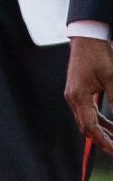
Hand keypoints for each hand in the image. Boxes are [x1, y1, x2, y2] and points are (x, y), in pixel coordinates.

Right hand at [65, 36, 112, 152]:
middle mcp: (72, 98)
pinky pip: (86, 112)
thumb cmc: (99, 55)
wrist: (86, 38)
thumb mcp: (112, 79)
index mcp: (78, 96)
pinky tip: (109, 125)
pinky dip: (97, 120)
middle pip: (86, 127)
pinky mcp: (76, 92)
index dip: (103, 141)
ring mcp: (73, 95)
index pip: (90, 127)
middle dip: (102, 139)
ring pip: (86, 120)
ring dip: (100, 131)